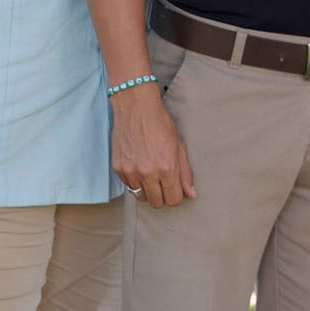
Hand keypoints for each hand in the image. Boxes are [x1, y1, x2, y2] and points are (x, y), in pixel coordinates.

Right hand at [110, 84, 196, 208]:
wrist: (136, 107)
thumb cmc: (161, 124)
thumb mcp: (179, 146)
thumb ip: (185, 173)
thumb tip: (191, 194)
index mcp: (167, 168)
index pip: (173, 200)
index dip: (176, 196)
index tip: (175, 189)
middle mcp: (147, 173)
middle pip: (156, 203)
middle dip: (163, 197)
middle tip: (164, 184)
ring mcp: (131, 172)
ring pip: (140, 197)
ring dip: (147, 190)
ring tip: (151, 174)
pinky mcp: (118, 168)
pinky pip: (128, 186)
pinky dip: (135, 182)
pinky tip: (139, 167)